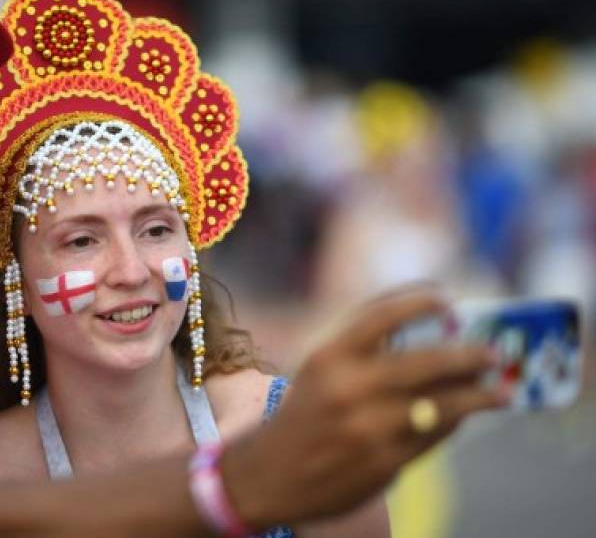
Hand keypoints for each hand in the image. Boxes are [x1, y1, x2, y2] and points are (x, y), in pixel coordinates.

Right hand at [223, 287, 506, 528]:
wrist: (272, 474)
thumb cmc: (306, 413)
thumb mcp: (321, 369)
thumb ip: (364, 347)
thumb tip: (431, 327)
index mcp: (330, 356)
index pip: (382, 316)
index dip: (420, 302)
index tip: (447, 299)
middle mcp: (350, 387)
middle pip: (426, 361)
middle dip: (469, 355)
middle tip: (492, 352)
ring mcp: (370, 427)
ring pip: (442, 404)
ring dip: (478, 395)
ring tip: (500, 391)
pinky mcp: (385, 461)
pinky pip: (434, 435)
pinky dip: (454, 422)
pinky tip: (463, 417)